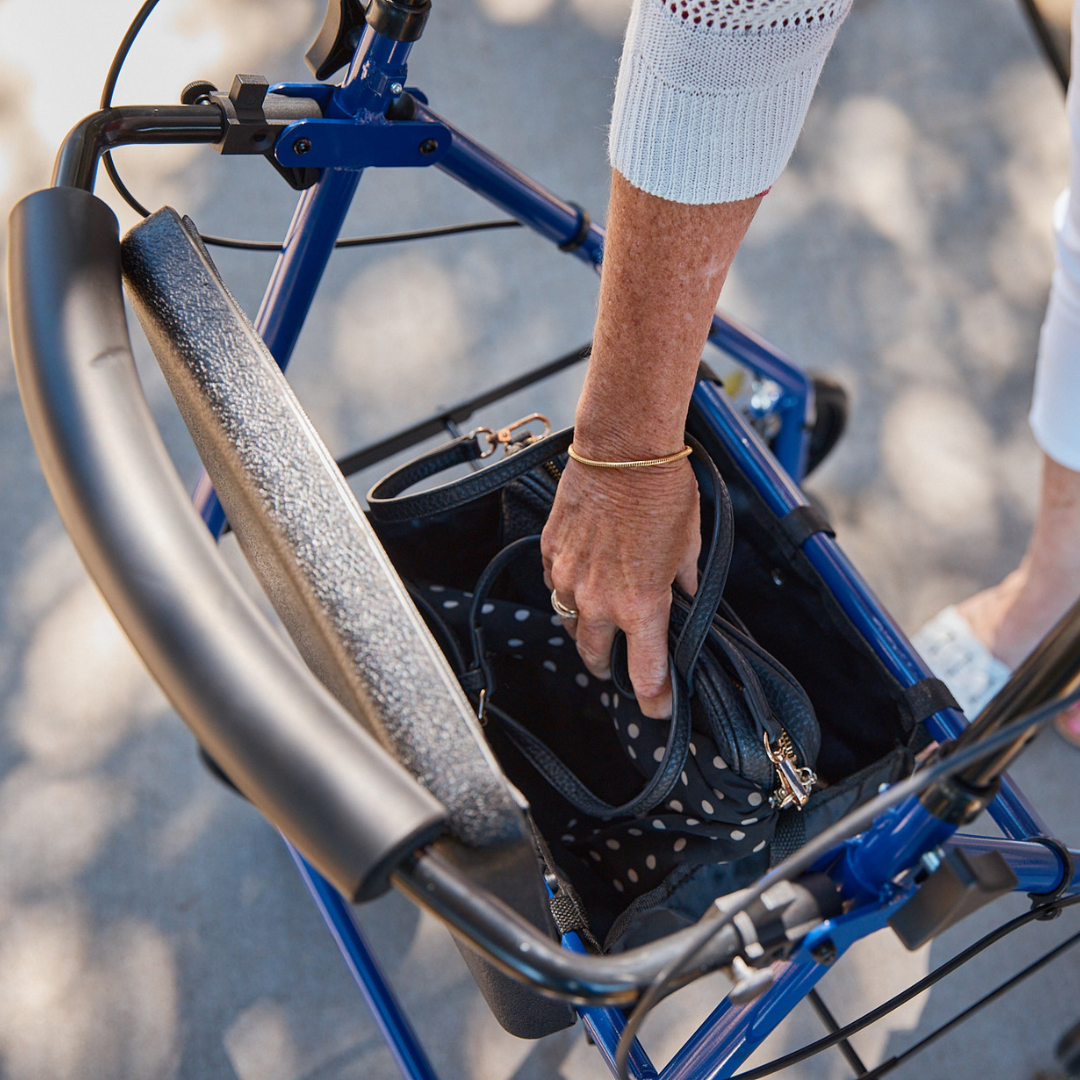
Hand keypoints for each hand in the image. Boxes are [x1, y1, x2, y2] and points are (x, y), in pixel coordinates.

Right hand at [541, 457, 699, 718]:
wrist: (623, 447)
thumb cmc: (663, 492)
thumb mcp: (689, 544)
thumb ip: (682, 582)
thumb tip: (680, 597)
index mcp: (641, 605)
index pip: (646, 674)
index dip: (655, 699)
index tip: (659, 709)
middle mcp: (598, 600)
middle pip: (595, 657)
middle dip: (608, 667)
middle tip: (619, 666)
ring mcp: (568, 575)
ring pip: (569, 620)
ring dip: (585, 625)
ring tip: (599, 616)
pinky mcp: (551, 550)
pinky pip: (555, 581)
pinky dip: (568, 585)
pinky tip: (583, 572)